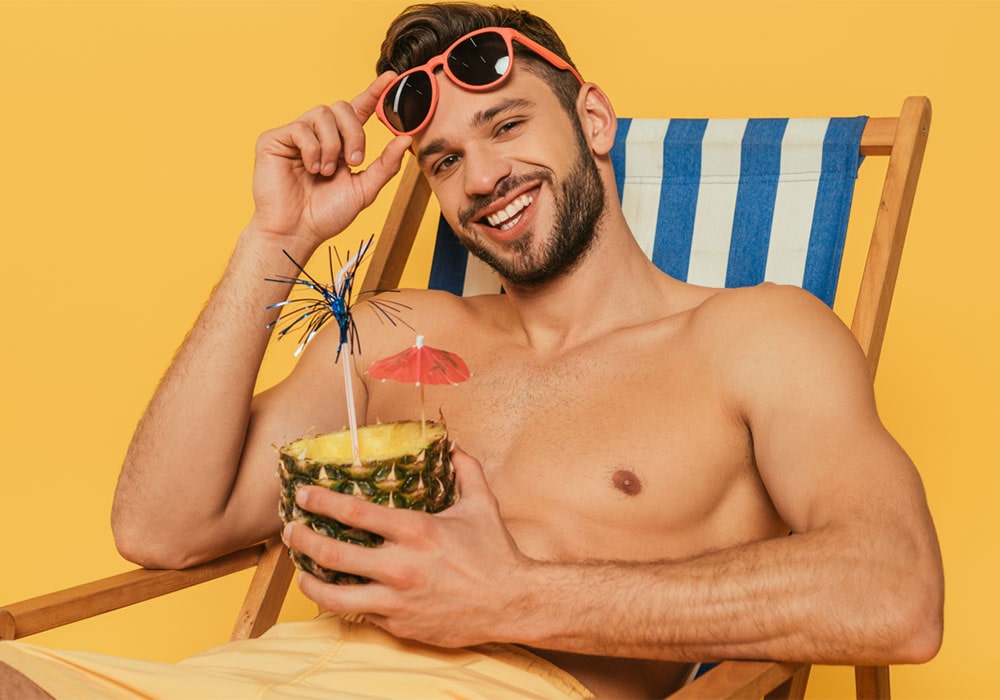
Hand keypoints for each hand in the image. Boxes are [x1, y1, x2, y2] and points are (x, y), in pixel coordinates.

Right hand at [249, 72, 411, 248]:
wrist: (297, 231)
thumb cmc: (326, 215)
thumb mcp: (364, 189)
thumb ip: (385, 165)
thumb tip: (405, 139)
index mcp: (340, 144)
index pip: (358, 111)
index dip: (373, 93)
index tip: (391, 78)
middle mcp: (319, 135)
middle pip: (342, 107)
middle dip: (354, 134)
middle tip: (353, 162)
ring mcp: (296, 135)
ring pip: (322, 114)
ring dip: (332, 145)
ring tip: (326, 171)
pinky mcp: (274, 139)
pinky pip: (301, 128)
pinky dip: (312, 150)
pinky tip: (309, 168)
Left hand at [283, 447, 532, 646]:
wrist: (512, 604)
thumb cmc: (496, 553)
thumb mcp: (482, 504)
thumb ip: (465, 469)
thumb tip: (454, 444)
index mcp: (416, 531)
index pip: (355, 512)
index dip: (322, 501)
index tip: (303, 494)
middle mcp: (401, 567)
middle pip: (333, 553)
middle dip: (303, 540)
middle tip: (291, 532)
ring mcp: (397, 601)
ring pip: (335, 595)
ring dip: (310, 582)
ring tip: (301, 573)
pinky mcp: (400, 626)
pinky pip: (362, 615)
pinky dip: (346, 604)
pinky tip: (339, 595)